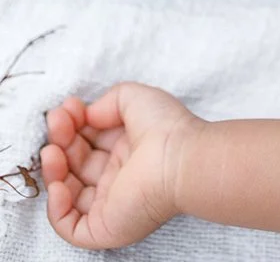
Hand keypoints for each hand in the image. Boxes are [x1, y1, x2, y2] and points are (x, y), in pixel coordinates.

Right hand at [41, 83, 199, 248]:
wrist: (182, 159)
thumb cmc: (166, 128)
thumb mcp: (133, 98)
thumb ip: (106, 102)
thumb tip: (87, 115)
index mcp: (126, 150)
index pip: (88, 141)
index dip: (73, 124)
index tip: (68, 107)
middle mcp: (118, 177)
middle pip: (75, 164)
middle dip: (60, 141)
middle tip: (56, 122)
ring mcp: (111, 203)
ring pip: (69, 195)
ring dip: (53, 172)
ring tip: (51, 151)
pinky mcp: (106, 227)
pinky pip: (71, 227)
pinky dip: (56, 209)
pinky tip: (59, 184)